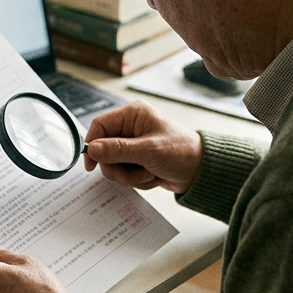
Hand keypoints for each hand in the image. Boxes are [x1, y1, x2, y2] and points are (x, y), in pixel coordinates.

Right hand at [82, 101, 201, 192]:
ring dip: (129, 175)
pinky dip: (136, 178)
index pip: (100, 125)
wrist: (201, 171)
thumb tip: (92, 149)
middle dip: (117, 166)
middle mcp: (131, 126)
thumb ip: (118, 150)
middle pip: (104, 149)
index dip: (93, 145)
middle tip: (130, 175)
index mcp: (133, 114)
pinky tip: (152, 175)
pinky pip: (124, 172)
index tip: (91, 165)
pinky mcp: (137, 159)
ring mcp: (133, 144)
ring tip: (148, 173)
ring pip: (113, 164)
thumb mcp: (149, 151)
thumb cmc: (181, 153)